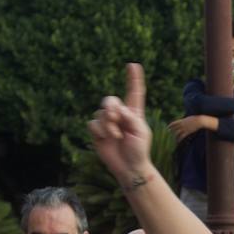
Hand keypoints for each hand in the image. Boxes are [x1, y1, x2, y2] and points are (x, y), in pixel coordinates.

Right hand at [89, 63, 154, 183]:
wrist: (129, 167)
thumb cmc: (139, 151)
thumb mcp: (141, 132)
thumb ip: (130, 117)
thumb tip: (116, 108)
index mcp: (134, 113)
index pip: (134, 93)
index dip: (133, 79)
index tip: (133, 65)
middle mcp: (120, 115)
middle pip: (109, 100)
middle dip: (110, 108)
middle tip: (116, 119)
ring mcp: (107, 123)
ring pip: (100, 113)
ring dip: (108, 124)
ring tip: (116, 136)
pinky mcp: (98, 132)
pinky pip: (92, 123)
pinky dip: (100, 131)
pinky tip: (106, 139)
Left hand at [167, 114, 215, 141]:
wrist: (200, 121)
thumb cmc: (196, 119)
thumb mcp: (189, 118)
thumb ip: (186, 120)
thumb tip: (185, 121)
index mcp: (182, 120)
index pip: (174, 123)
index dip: (170, 125)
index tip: (168, 127)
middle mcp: (182, 124)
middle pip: (174, 128)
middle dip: (171, 130)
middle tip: (168, 133)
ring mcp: (184, 128)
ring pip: (177, 133)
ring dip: (175, 136)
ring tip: (174, 139)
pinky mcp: (187, 132)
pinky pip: (182, 136)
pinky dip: (179, 139)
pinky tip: (178, 141)